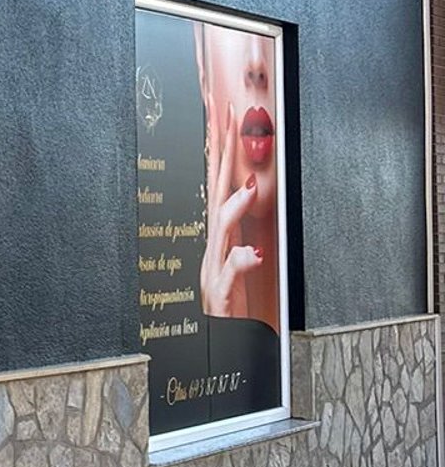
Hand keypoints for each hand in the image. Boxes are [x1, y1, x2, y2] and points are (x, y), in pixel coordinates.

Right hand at [199, 94, 260, 317]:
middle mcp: (211, 248)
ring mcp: (212, 271)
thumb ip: (242, 227)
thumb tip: (249, 186)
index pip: (218, 183)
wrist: (212, 353)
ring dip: (234, 207)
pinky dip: (240, 263)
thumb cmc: (230, 309)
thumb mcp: (238, 264)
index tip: (225, 113)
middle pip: (215, 193)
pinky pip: (229, 277)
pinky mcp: (221, 297)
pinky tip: (255, 253)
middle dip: (222, 155)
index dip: (221, 147)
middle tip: (230, 118)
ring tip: (250, 185)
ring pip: (220, 232)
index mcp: (219, 237)